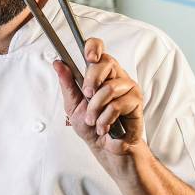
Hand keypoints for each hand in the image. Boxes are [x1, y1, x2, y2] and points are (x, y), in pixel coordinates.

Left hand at [52, 37, 144, 156]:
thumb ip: (67, 83)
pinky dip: (105, 118)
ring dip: (96, 108)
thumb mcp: (72, 105)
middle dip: (91, 80)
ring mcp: (128, 87)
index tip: (89, 57)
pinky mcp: (136, 100)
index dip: (94, 47)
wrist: (105, 147)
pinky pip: (117, 104)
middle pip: (106, 62)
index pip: (98, 50)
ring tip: (94, 120)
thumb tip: (58, 63)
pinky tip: (104, 126)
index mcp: (99, 74)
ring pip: (109, 88)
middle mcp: (115, 76)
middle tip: (86, 96)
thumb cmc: (91, 125)